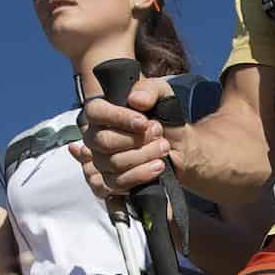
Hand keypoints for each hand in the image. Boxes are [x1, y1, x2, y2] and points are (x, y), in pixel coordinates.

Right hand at [70, 77, 175, 201]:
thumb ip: (150, 91)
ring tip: (164, 150)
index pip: (95, 112)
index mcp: (101, 113)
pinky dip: (140, 176)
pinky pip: (117, 183)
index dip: (119, 118)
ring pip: (113, 163)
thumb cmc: (163, 117)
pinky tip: (158, 167)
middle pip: (104, 141)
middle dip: (136, 141)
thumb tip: (136, 100)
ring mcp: (100, 161)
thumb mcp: (162, 95)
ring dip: (143, 157)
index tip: (144, 122)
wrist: (179, 145)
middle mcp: (95, 137)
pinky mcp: (111, 182)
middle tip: (159, 136)